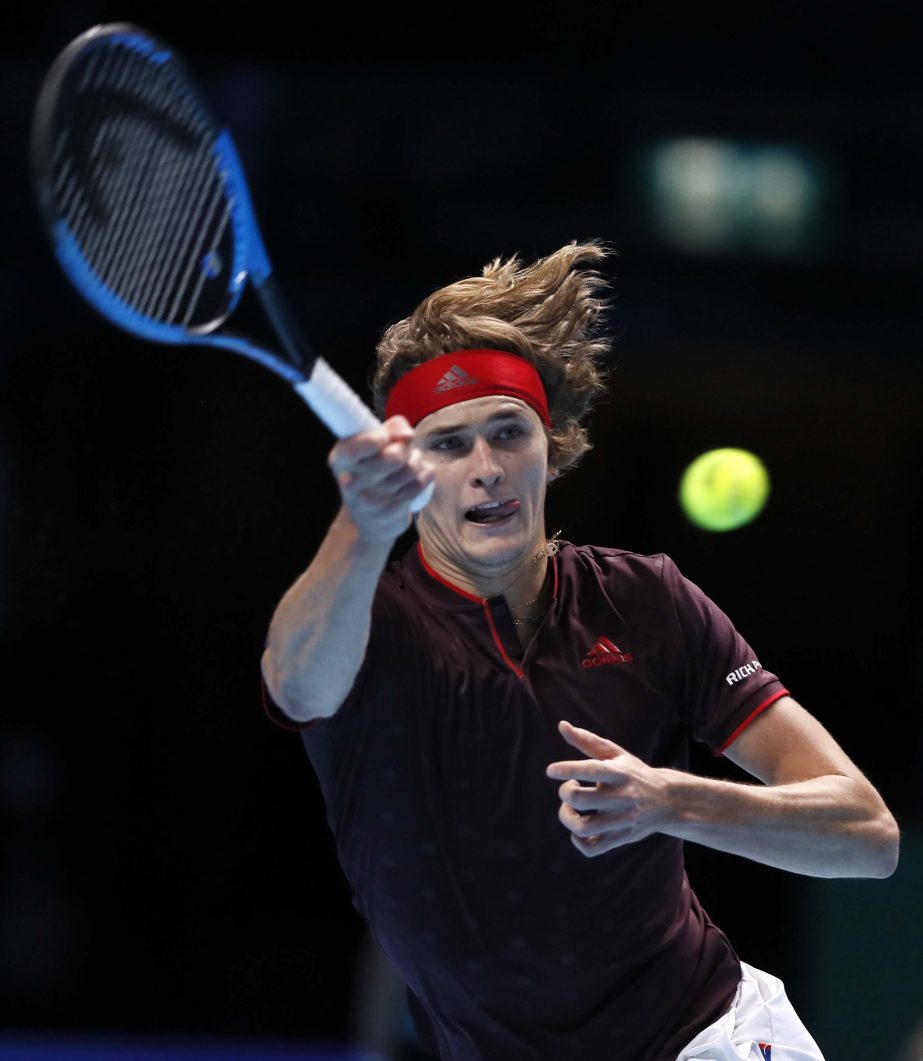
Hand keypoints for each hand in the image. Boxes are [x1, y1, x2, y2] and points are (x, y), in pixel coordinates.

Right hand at [328, 416, 433, 541]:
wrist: (366, 518)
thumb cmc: (370, 471)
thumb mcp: (370, 445)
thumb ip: (389, 429)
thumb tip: (408, 433)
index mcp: (341, 459)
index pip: (358, 448)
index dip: (378, 439)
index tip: (383, 438)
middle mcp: (351, 481)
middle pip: (393, 458)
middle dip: (405, 447)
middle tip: (403, 447)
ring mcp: (372, 500)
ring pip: (411, 469)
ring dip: (416, 460)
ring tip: (410, 461)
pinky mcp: (392, 511)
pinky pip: (421, 482)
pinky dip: (425, 473)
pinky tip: (417, 475)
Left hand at [546, 721, 674, 856]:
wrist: (668, 802)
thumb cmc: (634, 774)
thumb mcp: (615, 755)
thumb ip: (587, 741)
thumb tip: (561, 725)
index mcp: (620, 773)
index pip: (592, 770)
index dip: (568, 769)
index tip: (551, 770)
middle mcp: (623, 798)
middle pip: (582, 800)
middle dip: (565, 792)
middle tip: (570, 786)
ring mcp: (623, 821)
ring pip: (584, 828)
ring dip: (567, 818)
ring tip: (570, 808)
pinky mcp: (621, 838)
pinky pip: (592, 848)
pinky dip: (577, 840)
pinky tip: (578, 828)